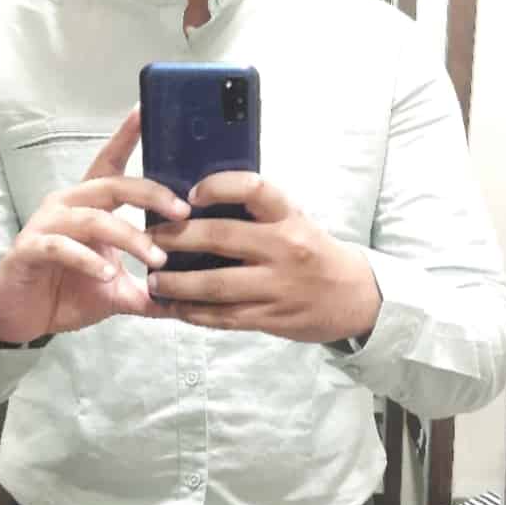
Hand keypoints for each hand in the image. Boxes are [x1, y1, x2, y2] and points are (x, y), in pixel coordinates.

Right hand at [0, 108, 187, 343]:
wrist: (21, 320)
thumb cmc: (66, 293)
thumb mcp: (116, 292)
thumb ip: (148, 291)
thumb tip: (188, 300)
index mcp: (88, 206)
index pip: (110, 164)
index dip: (126, 136)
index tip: (145, 110)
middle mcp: (67, 206)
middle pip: (111, 185)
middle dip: (150, 194)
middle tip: (182, 212)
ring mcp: (46, 226)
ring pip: (92, 218)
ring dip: (128, 236)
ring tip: (155, 259)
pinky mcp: (29, 250)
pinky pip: (62, 247)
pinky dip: (88, 259)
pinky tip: (107, 273)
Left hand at [148, 172, 381, 341]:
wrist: (355, 297)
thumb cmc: (313, 253)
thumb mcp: (295, 222)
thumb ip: (256, 214)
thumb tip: (196, 203)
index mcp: (289, 217)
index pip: (254, 189)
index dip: (219, 187)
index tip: (192, 193)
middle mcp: (284, 248)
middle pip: (221, 238)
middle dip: (177, 239)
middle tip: (150, 239)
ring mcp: (277, 286)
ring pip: (216, 285)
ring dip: (177, 283)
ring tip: (153, 280)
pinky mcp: (271, 317)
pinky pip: (224, 317)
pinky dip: (194, 313)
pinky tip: (174, 307)